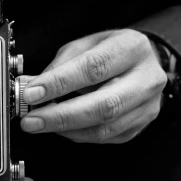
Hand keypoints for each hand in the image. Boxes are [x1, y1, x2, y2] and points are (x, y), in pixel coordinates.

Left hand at [20, 29, 166, 142]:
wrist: (146, 62)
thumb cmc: (113, 51)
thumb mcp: (86, 44)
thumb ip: (61, 64)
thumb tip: (33, 87)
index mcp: (133, 48)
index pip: (94, 68)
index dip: (60, 83)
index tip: (32, 93)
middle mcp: (147, 78)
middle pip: (104, 104)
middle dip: (62, 115)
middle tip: (32, 120)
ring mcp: (148, 105)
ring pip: (105, 127)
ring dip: (67, 129)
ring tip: (41, 124)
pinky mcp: (141, 124)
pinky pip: (107, 137)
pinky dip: (79, 134)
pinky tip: (63, 128)